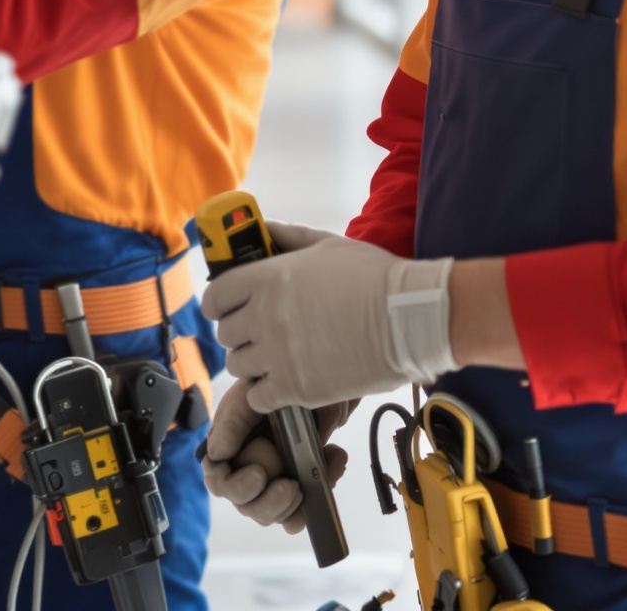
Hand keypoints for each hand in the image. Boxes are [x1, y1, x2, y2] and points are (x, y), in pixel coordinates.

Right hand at [201, 383, 353, 533]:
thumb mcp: (250, 395)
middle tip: (292, 486)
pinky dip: (315, 501)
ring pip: (274, 515)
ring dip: (296, 503)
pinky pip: (299, 513)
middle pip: (247, 507)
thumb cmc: (270, 384)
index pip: (219, 482)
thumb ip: (233, 421)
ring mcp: (270, 484)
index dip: (237, 487)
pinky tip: (330, 473)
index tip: (259, 475)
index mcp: (226, 451)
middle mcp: (244, 472)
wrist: (310, 381)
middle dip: (270, 503)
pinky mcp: (295, 489)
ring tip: (320, 470)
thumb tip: (217, 453)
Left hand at [203, 222, 453, 410]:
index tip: (227, 308)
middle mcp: (265, 316)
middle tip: (260, 333)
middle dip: (239, 332)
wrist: (411, 319)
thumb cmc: (375, 278)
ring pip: (238, 366)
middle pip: (226, 333)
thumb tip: (263, 229)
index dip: (219, 303)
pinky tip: (282, 383)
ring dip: (252, 362)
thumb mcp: (326, 244)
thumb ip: (287, 237)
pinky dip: (265, 393)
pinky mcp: (296, 389)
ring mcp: (278, 355)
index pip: (215, 296)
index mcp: (267, 278)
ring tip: (274, 358)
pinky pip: (257, 398)